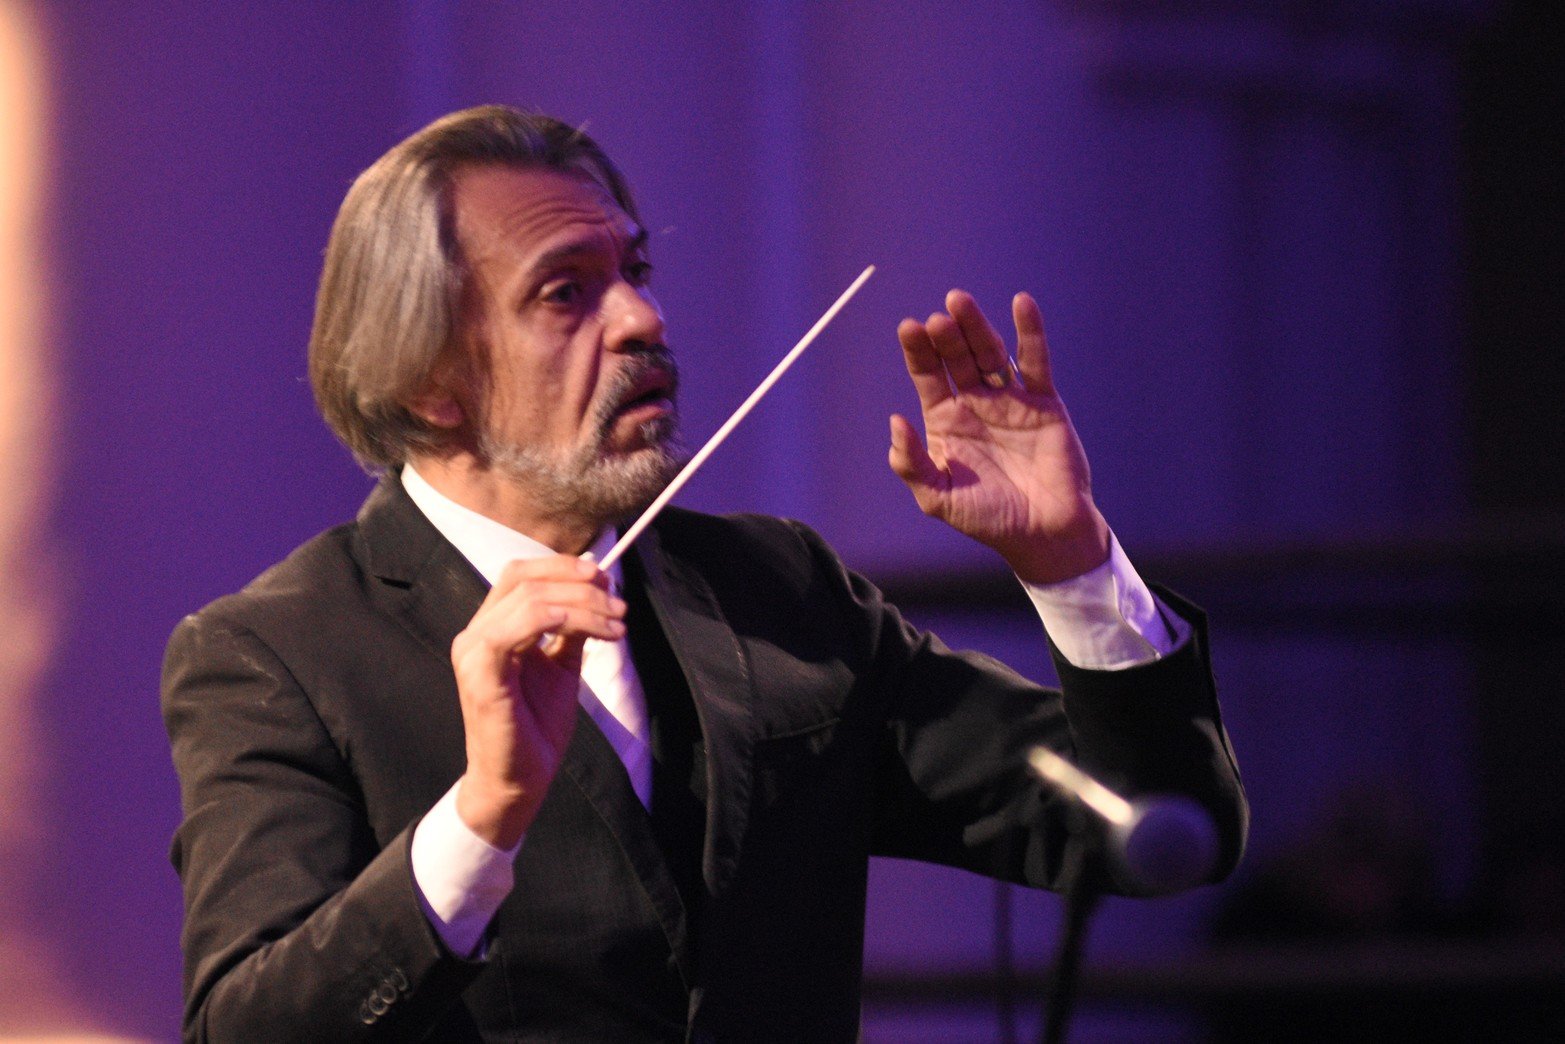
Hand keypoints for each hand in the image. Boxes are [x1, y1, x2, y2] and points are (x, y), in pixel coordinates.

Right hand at [450, 556, 625, 847]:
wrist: (520, 780)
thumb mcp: (562, 665)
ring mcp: (474, 652)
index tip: (606, 578)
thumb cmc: (536, 726)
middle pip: (524, 577)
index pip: (522, 575)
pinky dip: (559, 618)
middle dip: (577, 581)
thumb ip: (573, 629)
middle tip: (617, 601)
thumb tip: (598, 590)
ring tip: (616, 623)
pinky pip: (516, 628)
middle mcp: (476, 634)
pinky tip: (592, 630)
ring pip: (529, 598)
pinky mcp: (480, 674)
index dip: (563, 567)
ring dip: (582, 603)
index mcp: (492, 628)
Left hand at [889, 289, 1109, 583]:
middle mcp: (976, 404)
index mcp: (946, 422)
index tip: (909, 328)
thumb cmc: (987, 519)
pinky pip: (1036, 362)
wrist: (1043, 534)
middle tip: (936, 318)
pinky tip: (1022, 304)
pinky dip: (1031, 332)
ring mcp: (1010, 400)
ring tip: (960, 302)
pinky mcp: (1044, 403)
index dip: (918, 353)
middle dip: (946, 336)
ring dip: (976, 327)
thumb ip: (911, 463)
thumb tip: (895, 420)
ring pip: (991, 353)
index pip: (928, 377)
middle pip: (957, 358)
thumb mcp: (937, 498)